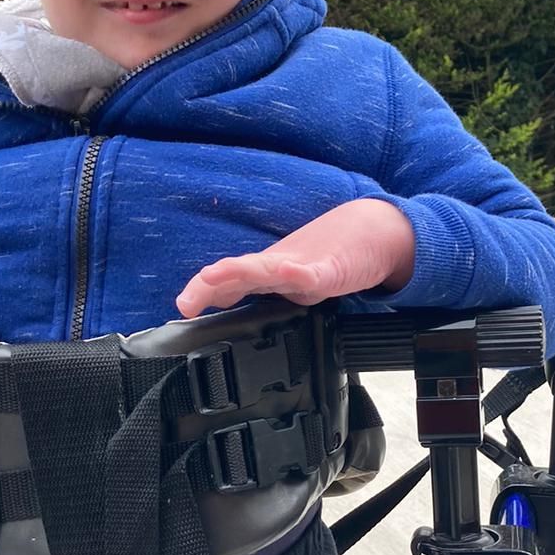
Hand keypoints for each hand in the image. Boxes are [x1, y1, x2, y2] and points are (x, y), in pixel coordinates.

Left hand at [176, 200, 415, 317]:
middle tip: (185, 301)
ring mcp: (303, 266)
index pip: (228, 283)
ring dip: (239, 272)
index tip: (181, 306)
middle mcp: (278, 267)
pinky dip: (300, 274)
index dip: (203, 292)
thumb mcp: (293, 284)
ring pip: (266, 269)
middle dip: (209, 285)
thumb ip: (269, 298)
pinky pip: (314, 274)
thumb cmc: (331, 257)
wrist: (372, 231)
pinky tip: (289, 273)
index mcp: (267, 273)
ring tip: (217, 275)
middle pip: (237, 274)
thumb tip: (244, 323)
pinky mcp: (331, 270)